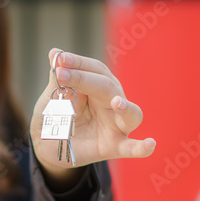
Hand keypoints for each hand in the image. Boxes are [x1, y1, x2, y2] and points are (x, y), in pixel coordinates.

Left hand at [30, 47, 154, 187]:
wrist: (49, 146)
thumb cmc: (56, 116)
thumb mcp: (52, 97)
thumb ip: (57, 79)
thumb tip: (55, 52)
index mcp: (99, 85)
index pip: (95, 69)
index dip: (78, 63)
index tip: (60, 59)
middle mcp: (112, 102)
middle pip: (108, 87)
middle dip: (84, 79)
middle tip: (62, 74)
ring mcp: (116, 124)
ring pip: (131, 114)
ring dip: (126, 108)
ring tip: (117, 102)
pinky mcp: (114, 146)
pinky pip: (131, 147)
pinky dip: (142, 147)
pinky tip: (150, 145)